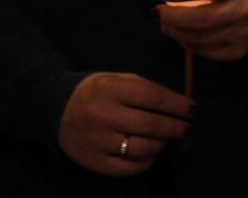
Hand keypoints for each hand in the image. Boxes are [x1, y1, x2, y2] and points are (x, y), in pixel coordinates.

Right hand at [58, 72, 190, 175]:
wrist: (56, 109)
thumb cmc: (96, 92)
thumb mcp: (117, 79)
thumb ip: (144, 89)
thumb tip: (177, 105)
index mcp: (112, 88)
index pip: (154, 97)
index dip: (177, 105)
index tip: (192, 109)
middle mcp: (104, 114)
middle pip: (151, 125)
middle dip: (175, 127)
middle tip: (185, 128)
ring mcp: (98, 140)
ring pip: (142, 148)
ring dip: (161, 145)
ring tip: (166, 140)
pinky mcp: (95, 161)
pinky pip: (128, 167)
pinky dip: (145, 162)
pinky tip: (150, 153)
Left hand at [145, 0, 247, 61]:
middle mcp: (242, 10)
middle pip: (198, 19)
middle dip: (171, 17)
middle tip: (156, 12)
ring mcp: (241, 34)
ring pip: (198, 38)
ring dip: (175, 32)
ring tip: (163, 23)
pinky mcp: (238, 52)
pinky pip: (205, 52)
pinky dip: (187, 44)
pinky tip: (180, 35)